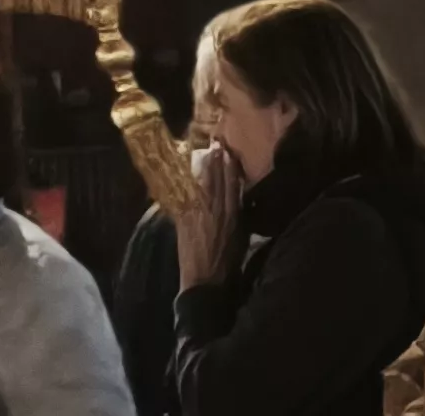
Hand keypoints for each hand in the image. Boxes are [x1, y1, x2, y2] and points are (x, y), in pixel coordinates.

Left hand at [175, 141, 244, 287]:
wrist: (205, 280)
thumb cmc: (228, 263)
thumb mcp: (241, 238)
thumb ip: (240, 217)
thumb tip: (240, 200)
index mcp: (232, 216)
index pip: (232, 185)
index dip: (231, 167)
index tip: (230, 152)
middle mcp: (215, 210)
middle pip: (216, 180)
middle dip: (216, 161)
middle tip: (216, 143)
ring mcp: (197, 213)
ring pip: (201, 184)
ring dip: (203, 167)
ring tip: (205, 152)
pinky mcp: (183, 219)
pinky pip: (184, 196)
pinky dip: (186, 182)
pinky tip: (187, 172)